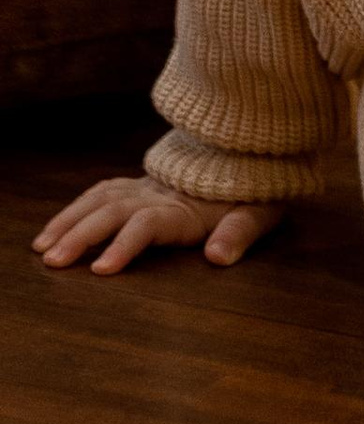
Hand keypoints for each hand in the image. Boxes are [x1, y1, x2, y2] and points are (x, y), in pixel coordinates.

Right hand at [34, 175, 285, 273]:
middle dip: (81, 235)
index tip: (100, 270)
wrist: (251, 153)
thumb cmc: (256, 193)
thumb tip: (218, 257)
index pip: (148, 224)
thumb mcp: (261, 213)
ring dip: (69, 221)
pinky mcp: (140, 185)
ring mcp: (147, 187)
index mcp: (186, 207)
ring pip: (100, 199)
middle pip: (113, 211)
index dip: (125, 245)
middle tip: (53, 262)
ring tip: (42, 248)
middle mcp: (160, 194)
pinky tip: (57, 227)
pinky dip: (76, 208)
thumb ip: (240, 234)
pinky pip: (102, 191)